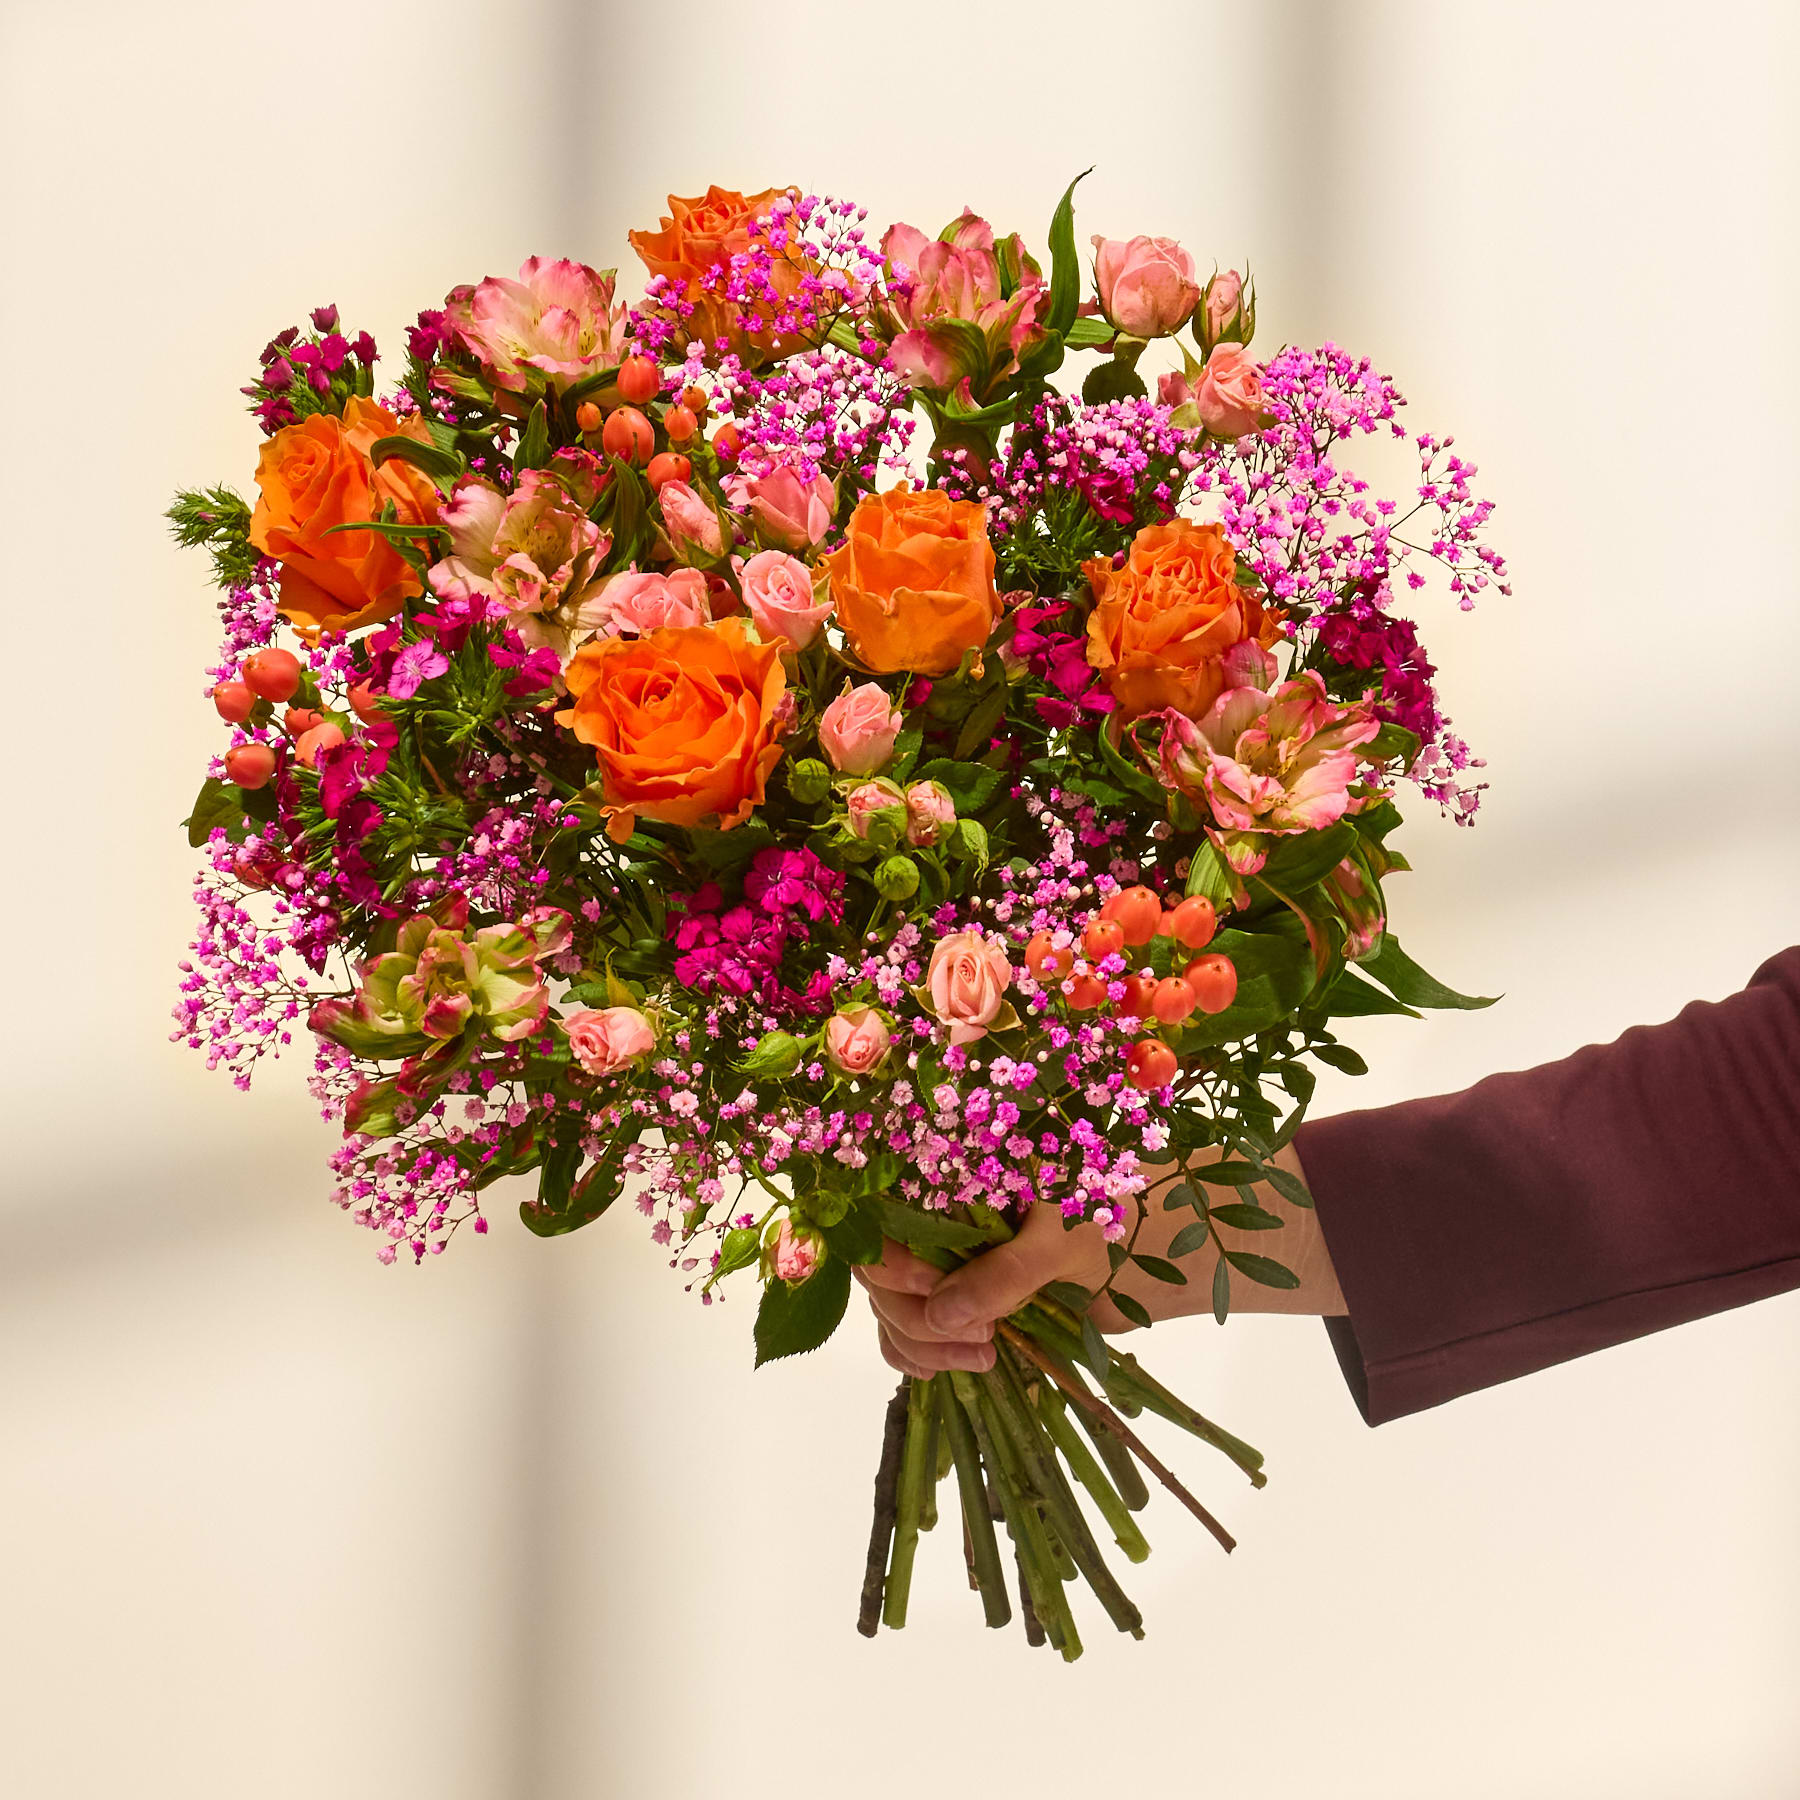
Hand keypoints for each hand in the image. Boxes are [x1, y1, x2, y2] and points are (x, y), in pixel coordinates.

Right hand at [856, 1143, 1344, 1377]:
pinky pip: (912, 1330)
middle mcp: (927, 1216)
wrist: (1146, 1238)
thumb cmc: (1104, 1214)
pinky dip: (923, 1354)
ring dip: (923, 1345)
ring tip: (983, 1360)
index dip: (894, 1265)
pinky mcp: (955, 1296)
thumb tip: (943, 1316)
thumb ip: (1003, 1274)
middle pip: (880, 1276)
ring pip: (894, 1310)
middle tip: (981, 1346)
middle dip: (917, 1318)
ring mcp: (938, 1257)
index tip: (938, 1294)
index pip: (878, 1224)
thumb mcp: (1060, 1239)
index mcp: (942, 1179)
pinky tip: (953, 1368)